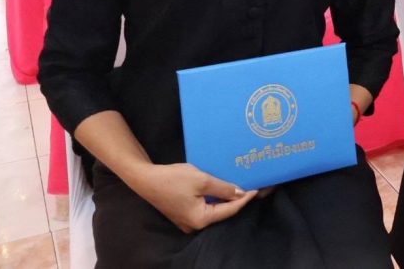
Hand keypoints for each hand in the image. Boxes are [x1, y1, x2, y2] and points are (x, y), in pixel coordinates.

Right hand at [131, 163, 258, 232]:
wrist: (145, 179)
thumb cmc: (173, 179)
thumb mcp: (201, 180)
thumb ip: (223, 189)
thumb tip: (241, 193)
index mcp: (201, 219)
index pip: (230, 210)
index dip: (245, 199)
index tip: (258, 188)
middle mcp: (195, 225)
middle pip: (223, 212)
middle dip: (238, 200)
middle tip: (253, 187)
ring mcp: (189, 221)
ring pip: (214, 210)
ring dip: (227, 199)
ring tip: (242, 186)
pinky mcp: (185, 214)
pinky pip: (205, 207)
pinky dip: (215, 198)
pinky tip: (223, 188)